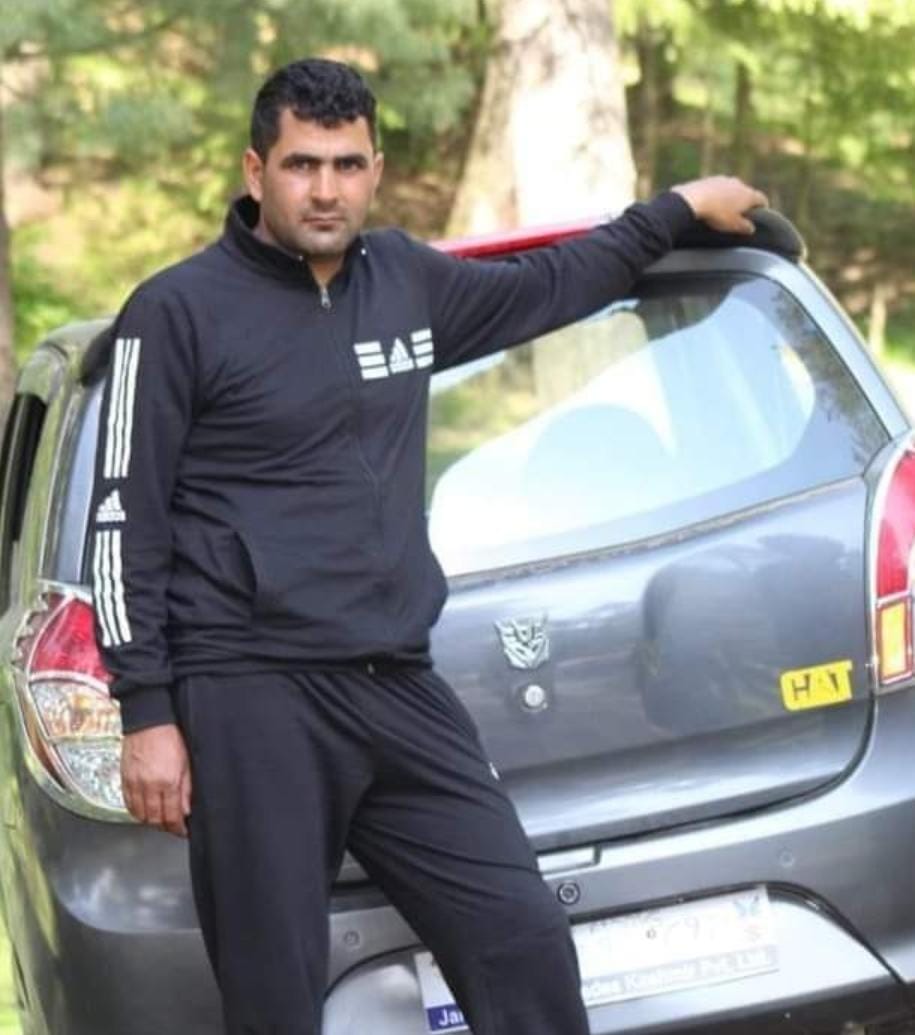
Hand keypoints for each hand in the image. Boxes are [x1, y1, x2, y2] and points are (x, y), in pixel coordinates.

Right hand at [121, 723, 192, 837]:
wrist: (149, 720)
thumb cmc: (171, 736)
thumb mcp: (187, 762)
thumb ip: (187, 788)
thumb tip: (186, 810)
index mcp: (168, 781)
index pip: (172, 816)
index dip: (178, 828)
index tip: (183, 831)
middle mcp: (149, 785)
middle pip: (155, 819)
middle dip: (165, 827)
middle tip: (173, 827)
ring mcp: (134, 783)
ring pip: (141, 815)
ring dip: (151, 821)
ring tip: (160, 820)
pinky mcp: (124, 779)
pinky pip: (128, 804)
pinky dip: (136, 812)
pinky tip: (144, 811)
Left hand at [671, 176, 768, 234]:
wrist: (693, 199)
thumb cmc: (717, 214)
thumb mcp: (733, 226)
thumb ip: (745, 227)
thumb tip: (751, 228)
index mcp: (748, 194)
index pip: (761, 199)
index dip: (762, 206)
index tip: (761, 212)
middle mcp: (739, 183)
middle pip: (746, 192)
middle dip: (744, 201)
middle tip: (740, 212)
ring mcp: (723, 179)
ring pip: (731, 188)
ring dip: (730, 196)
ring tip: (724, 208)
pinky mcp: (709, 179)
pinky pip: (717, 188)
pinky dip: (717, 194)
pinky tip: (710, 202)